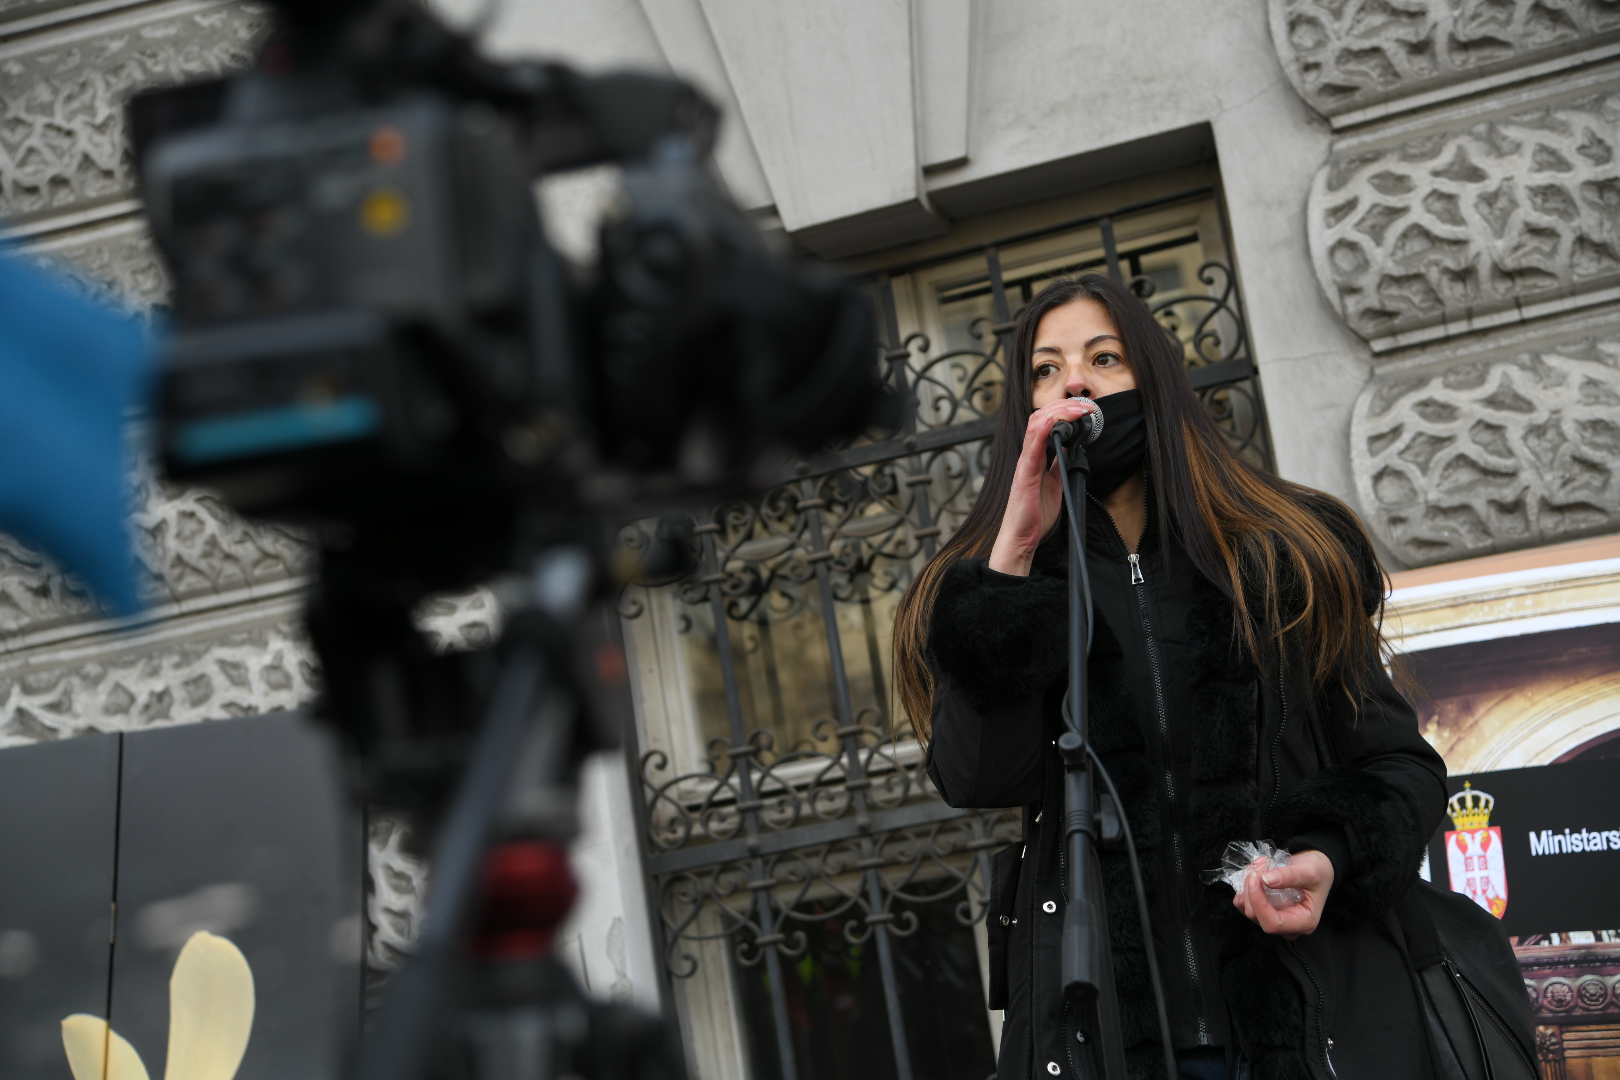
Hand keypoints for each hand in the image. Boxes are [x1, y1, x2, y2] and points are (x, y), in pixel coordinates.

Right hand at [987, 398, 1099, 575]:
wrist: (1023, 537)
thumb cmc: (1035, 512)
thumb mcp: (1055, 481)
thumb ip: (1060, 462)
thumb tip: (1073, 447)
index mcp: (1036, 456)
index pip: (1047, 421)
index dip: (1065, 410)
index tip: (1086, 408)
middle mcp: (1028, 456)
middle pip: (1040, 417)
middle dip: (1064, 406)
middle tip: (1086, 405)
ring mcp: (1024, 464)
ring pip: (1035, 427)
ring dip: (1057, 414)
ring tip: (1077, 410)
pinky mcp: (1024, 477)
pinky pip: (1031, 450)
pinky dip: (1040, 432)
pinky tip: (1051, 422)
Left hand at [1232, 850, 1333, 938]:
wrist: (1316, 869)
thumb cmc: (1318, 872)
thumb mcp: (1310, 871)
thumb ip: (1290, 876)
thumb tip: (1266, 880)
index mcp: (1304, 922)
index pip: (1273, 924)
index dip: (1259, 903)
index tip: (1256, 878)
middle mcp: (1288, 927)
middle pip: (1257, 916)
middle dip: (1252, 888)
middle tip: (1261, 865)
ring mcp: (1274, 919)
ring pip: (1247, 909)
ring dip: (1247, 884)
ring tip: (1260, 865)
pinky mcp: (1264, 911)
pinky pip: (1244, 904)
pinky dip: (1245, 886)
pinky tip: (1256, 871)